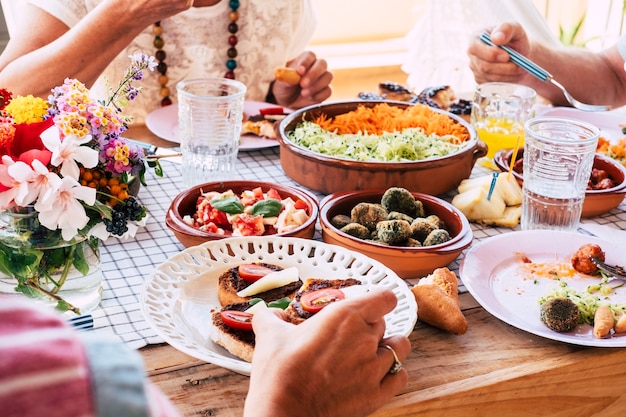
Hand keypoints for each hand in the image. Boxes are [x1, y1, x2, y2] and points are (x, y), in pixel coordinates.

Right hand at [244, 288, 409, 416]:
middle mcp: (365, 338)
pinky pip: (400, 376)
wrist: (284, 413)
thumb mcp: (269, 336)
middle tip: (351, 336)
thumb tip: (268, 313)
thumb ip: (270, 317)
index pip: (384, 297)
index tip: (369, 304)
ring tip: (370, 353)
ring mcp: (374, 367)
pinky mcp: (377, 394)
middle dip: (370, 326)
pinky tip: (377, 375)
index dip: (378, 300)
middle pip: (384, 323)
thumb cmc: (279, 374)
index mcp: (344, 317)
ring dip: (387, 347)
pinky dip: (392, 374)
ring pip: (399, 347)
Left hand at [270, 51, 332, 108]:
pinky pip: (328, 90)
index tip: (299, 71)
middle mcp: (315, 67)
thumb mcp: (282, 83)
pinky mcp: (325, 91)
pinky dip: (319, 95)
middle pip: (322, 63)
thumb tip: (295, 74)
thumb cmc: (284, 88)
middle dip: (313, 74)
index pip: (309, 55)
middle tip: (303, 84)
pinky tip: (309, 98)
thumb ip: (287, 78)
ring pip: (328, 76)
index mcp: (304, 60)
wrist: (288, 102)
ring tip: (303, 93)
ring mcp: (322, 78)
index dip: (306, 62)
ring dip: (316, 86)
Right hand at [467, 22, 532, 83]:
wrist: (520, 54)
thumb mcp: (515, 29)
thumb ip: (507, 29)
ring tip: (520, 67)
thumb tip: (496, 38)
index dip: (490, 54)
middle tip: (519, 64)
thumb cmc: (516, 40)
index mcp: (476, 38)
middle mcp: (473, 54)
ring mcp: (475, 68)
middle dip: (504, 67)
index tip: (506, 56)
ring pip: (490, 77)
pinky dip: (507, 80)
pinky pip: (493, 84)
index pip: (474, 48)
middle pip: (483, 66)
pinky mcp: (481, 80)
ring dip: (508, 74)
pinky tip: (513, 73)